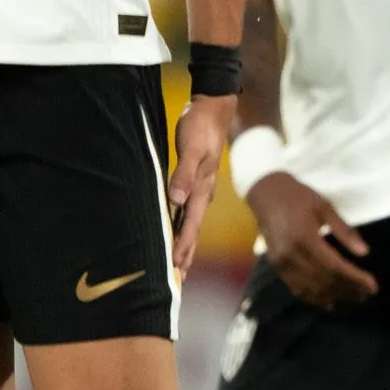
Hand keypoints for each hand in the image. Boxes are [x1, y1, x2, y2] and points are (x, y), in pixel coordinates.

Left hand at [166, 93, 235, 273]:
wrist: (213, 109)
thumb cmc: (200, 126)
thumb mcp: (191, 147)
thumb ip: (183, 173)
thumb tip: (177, 200)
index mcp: (202, 189)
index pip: (190, 224)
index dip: (182, 246)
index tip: (175, 268)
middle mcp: (203, 194)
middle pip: (193, 231)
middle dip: (186, 255)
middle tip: (177, 281)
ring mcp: (200, 189)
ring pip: (191, 224)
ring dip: (185, 246)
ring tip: (178, 266)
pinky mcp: (194, 182)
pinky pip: (187, 212)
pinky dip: (182, 227)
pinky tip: (176, 233)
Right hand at [243, 169, 377, 307]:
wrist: (265, 194)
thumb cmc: (298, 197)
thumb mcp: (325, 207)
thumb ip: (345, 231)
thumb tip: (364, 253)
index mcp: (305, 237)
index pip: (335, 266)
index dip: (355, 279)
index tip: (373, 286)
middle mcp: (291, 254)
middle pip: (324, 280)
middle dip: (348, 290)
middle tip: (366, 295)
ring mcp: (281, 262)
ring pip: (310, 288)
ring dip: (333, 296)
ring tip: (353, 299)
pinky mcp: (276, 265)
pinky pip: (296, 288)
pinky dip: (313, 297)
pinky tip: (328, 301)